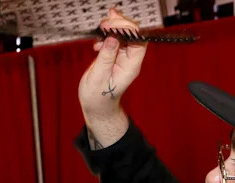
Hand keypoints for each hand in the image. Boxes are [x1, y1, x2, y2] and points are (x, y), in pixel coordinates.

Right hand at [78, 8, 147, 143]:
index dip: (127, 29)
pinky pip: (115, 39)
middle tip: (104, 23)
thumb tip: (112, 39)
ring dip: (112, 28)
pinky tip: (98, 41)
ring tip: (101, 28)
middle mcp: (130, 59)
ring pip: (123, 34)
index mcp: (131, 65)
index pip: (138, 39)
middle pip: (132, 34)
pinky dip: (106, 35)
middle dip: (119, 24)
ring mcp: (123, 57)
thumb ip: (105, 58)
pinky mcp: (115, 55)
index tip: (112, 26)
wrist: (97, 106)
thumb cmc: (98, 97)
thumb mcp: (98, 78)